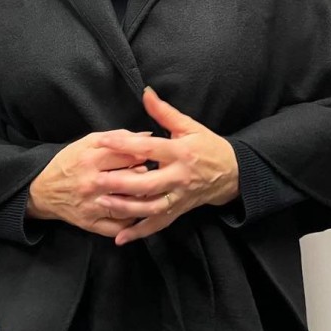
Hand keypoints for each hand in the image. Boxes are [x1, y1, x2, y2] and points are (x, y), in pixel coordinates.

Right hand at [27, 130, 150, 237]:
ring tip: (149, 191)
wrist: (43, 191)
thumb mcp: (87, 142)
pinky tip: (137, 211)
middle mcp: (91, 184)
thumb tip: (147, 134)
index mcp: (90, 160)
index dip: (144, 154)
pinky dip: (132, 220)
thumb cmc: (68, 162)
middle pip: (130, 180)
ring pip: (128, 205)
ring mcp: (91, 206)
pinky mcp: (91, 224)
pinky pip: (119, 226)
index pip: (127, 155)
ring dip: (143, 198)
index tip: (151, 155)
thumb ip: (117, 137)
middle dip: (147, 176)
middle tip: (154, 173)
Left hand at [94, 86, 239, 245]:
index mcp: (180, 152)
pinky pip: (158, 224)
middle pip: (148, 183)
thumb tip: (146, 93)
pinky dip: (139, 232)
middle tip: (97, 180)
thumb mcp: (189, 125)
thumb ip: (164, 112)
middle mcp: (179, 177)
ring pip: (152, 208)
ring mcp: (179, 197)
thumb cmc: (207, 145)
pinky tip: (120, 237)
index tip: (103, 140)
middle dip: (122, 183)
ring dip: (127, 208)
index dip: (125, 144)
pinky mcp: (179, 211)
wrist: (232, 172)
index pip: (149, 148)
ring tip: (103, 203)